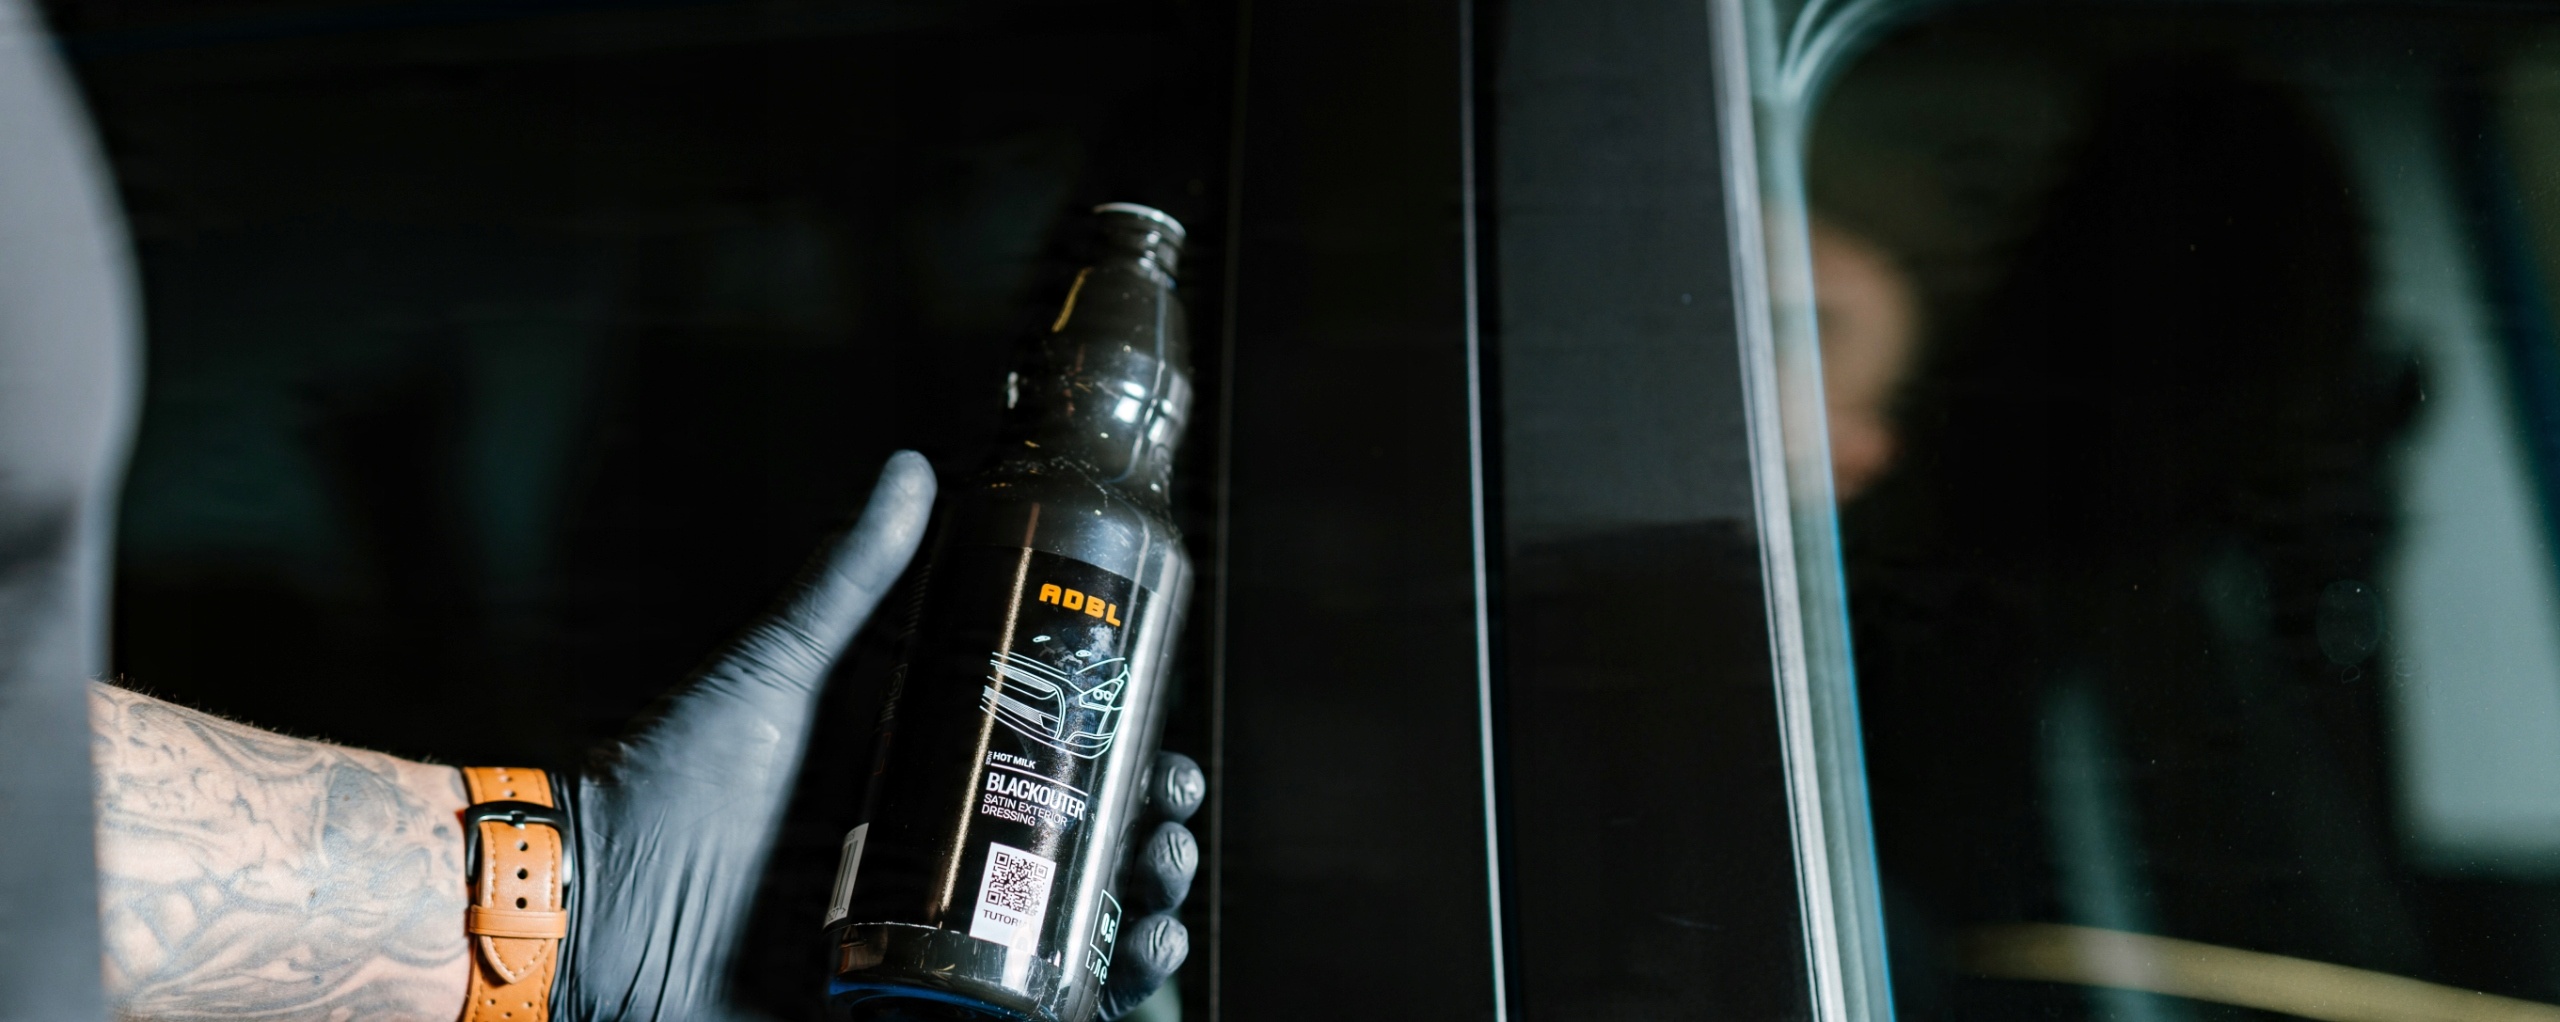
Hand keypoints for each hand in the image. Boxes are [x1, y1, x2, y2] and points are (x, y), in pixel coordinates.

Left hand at [86, 449, 1191, 1021]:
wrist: (591, 907)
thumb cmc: (675, 788)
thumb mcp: (778, 678)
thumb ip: (849, 586)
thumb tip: (914, 472)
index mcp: (920, 793)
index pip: (1059, 784)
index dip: (1130, 778)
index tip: (1173, 766)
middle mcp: (930, 875)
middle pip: (1077, 872)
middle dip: (1148, 862)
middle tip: (1171, 845)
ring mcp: (915, 956)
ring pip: (1057, 955)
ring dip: (1131, 943)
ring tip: (1154, 926)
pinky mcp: (888, 1018)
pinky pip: (998, 1021)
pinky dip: (1065, 1010)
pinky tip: (1109, 992)